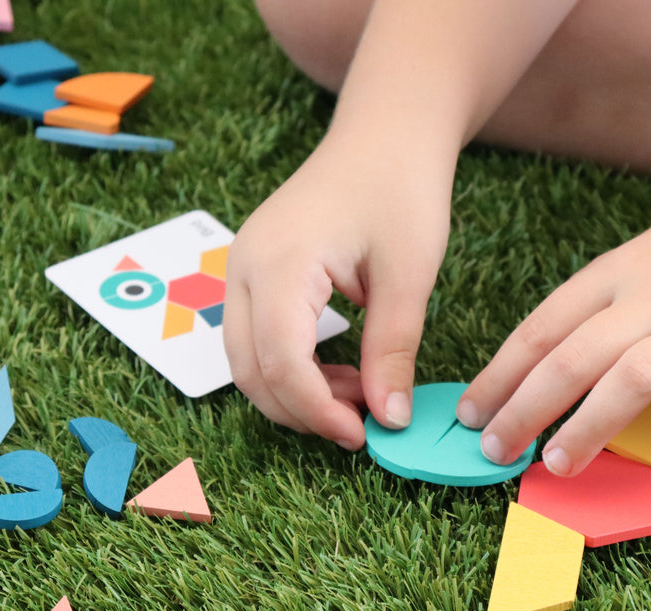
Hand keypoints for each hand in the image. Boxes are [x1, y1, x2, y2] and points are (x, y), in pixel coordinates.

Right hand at [223, 132, 452, 448]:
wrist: (384, 134)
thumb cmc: (401, 189)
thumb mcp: (408, 276)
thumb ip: (392, 351)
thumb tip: (389, 418)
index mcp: (280, 263)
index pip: (281, 363)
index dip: (318, 411)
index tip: (363, 435)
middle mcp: (244, 268)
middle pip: (250, 371)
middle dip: (302, 411)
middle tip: (360, 424)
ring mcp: (242, 269)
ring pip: (248, 361)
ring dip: (297, 393)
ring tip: (357, 395)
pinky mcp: (255, 273)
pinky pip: (258, 339)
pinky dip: (293, 368)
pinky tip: (339, 370)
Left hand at [457, 188, 650, 474]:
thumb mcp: (630, 271)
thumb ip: (588, 319)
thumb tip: (523, 380)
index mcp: (609, 276)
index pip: (541, 330)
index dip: (499, 375)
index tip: (469, 415)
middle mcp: (649, 296)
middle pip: (576, 355)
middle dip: (527, 407)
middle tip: (496, 451)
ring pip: (638, 371)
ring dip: (592, 421)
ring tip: (558, 462)